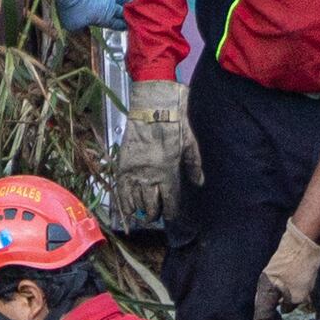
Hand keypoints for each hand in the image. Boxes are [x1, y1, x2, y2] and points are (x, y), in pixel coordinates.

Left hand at [59, 0, 126, 31]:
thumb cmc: (71, 8)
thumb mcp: (72, 24)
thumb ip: (80, 27)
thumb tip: (82, 28)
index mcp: (104, 18)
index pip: (117, 25)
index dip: (122, 26)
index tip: (126, 27)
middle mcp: (110, 6)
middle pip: (122, 12)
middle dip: (125, 14)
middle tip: (129, 15)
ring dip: (124, 0)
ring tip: (127, 1)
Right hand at [119, 76, 197, 206]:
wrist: (152, 104)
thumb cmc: (175, 121)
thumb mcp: (190, 142)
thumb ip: (193, 164)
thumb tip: (199, 182)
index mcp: (168, 170)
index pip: (169, 200)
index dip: (171, 212)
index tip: (172, 215)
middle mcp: (149, 174)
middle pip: (150, 204)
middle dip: (154, 213)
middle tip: (157, 215)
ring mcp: (134, 169)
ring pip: (134, 199)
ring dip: (139, 209)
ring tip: (142, 214)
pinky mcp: (122, 162)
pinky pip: (120, 188)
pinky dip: (123, 200)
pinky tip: (127, 207)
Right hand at [252, 223, 319, 319]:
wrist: (303, 241)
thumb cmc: (299, 268)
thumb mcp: (298, 292)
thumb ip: (292, 303)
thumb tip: (288, 307)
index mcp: (265, 291)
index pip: (261, 316)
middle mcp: (266, 285)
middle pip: (265, 309)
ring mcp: (273, 278)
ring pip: (272, 302)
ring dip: (277, 315)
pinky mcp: (282, 274)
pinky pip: (279, 294)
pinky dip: (283, 304)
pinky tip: (290, 307)